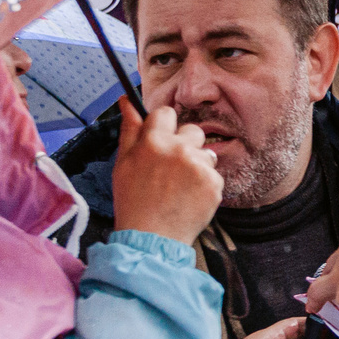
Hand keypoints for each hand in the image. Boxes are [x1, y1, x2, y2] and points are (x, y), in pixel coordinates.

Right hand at [111, 101, 221, 244]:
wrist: (151, 237)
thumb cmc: (133, 200)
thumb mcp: (123, 162)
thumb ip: (130, 129)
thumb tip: (127, 101)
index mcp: (153, 141)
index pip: (167, 113)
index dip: (164, 126)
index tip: (161, 139)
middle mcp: (178, 149)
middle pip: (192, 130)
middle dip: (184, 144)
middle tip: (170, 168)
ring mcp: (199, 166)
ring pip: (205, 152)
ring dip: (196, 164)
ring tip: (179, 186)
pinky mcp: (214, 182)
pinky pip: (214, 174)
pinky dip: (205, 184)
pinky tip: (189, 197)